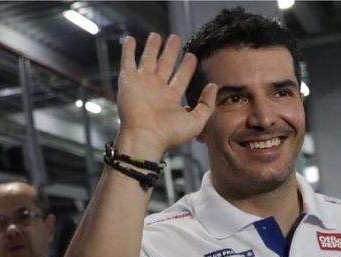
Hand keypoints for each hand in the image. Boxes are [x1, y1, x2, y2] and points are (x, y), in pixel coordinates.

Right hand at [115, 33, 217, 157]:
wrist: (145, 136)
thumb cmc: (169, 133)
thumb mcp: (197, 120)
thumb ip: (207, 104)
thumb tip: (212, 87)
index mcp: (171, 98)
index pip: (181, 77)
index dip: (187, 66)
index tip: (192, 56)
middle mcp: (157, 89)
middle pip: (165, 65)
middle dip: (171, 52)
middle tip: (175, 39)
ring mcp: (142, 84)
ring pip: (148, 60)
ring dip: (152, 48)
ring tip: (156, 35)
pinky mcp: (128, 81)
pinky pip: (127, 61)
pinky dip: (128, 50)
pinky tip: (131, 39)